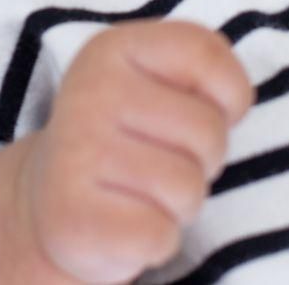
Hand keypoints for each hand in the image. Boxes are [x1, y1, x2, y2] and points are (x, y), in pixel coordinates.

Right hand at [14, 20, 254, 282]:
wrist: (52, 199)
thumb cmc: (128, 139)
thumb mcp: (157, 82)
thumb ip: (200, 69)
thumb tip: (236, 100)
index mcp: (112, 49)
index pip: (205, 52)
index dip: (228, 93)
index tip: (199, 110)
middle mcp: (90, 92)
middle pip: (209, 130)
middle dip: (202, 158)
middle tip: (160, 161)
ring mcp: (77, 154)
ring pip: (188, 188)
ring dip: (180, 202)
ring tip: (142, 192)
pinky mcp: (74, 218)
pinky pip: (162, 235)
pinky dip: (157, 240)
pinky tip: (126, 222)